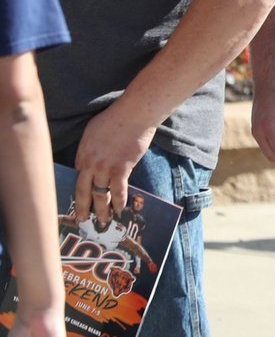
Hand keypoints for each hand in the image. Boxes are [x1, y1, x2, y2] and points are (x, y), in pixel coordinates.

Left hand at [71, 106, 154, 221]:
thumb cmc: (114, 118)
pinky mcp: (122, 169)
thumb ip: (91, 146)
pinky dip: (119, 202)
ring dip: (101, 210)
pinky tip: (120, 211)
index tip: (83, 196)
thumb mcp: (93, 131)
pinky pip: (118, 190)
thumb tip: (94, 156)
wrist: (133, 115)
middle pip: (82, 191)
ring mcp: (105, 168)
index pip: (79, 175)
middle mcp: (90, 165)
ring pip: (100, 194)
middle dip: (82, 208)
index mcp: (82, 154)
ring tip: (102, 221)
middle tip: (81, 220)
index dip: (83, 185)